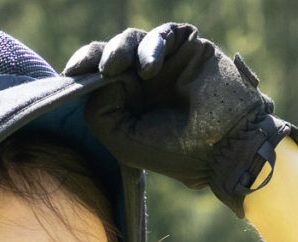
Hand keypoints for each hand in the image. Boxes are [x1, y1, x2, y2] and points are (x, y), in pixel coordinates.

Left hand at [64, 23, 297, 215]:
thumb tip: (96, 76)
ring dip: (122, 49)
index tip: (70, 73)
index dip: (83, 69)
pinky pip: (164, 33)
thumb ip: (100, 110)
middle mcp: (145, 81)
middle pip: (112, 53)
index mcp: (127, 103)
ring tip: (119, 66)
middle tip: (97, 66)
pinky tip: (151, 67)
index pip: (98, 77)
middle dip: (99, 55)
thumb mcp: (123, 139)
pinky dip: (153, 45)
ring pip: (133, 39)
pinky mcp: (189, 47)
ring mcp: (167, 63)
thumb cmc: (176, 151)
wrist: (227, 146)